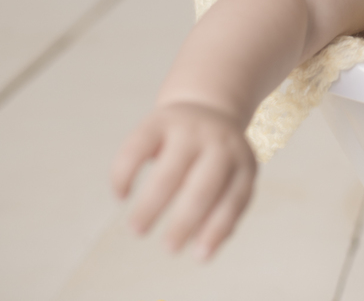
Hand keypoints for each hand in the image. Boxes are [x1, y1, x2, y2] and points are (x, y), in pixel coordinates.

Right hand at [110, 102, 256, 259]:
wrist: (207, 107)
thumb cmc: (217, 160)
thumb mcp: (231, 178)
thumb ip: (223, 208)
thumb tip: (204, 244)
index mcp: (243, 162)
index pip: (235, 199)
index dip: (217, 230)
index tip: (199, 258)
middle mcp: (220, 143)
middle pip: (203, 187)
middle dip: (184, 222)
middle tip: (168, 249)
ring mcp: (189, 129)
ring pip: (169, 171)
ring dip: (151, 204)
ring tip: (137, 229)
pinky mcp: (159, 120)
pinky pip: (137, 148)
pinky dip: (125, 174)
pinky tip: (120, 194)